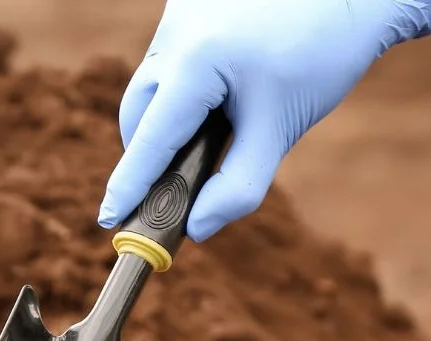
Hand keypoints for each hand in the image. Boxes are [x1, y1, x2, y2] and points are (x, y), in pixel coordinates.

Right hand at [99, 0, 430, 240]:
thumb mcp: (279, 128)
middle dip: (152, 152)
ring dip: (168, 116)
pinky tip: (221, 88)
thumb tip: (198, 227)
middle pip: (139, 113)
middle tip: (176, 182)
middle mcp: (175, 34)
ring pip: (151, 85)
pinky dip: (182, 85)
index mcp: (196, 64)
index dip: (129, 186)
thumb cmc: (321, 55)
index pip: (149, 140)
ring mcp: (177, 14)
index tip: (108, 219)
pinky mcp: (185, 4)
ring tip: (209, 129)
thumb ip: (238, 185)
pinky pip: (168, 58)